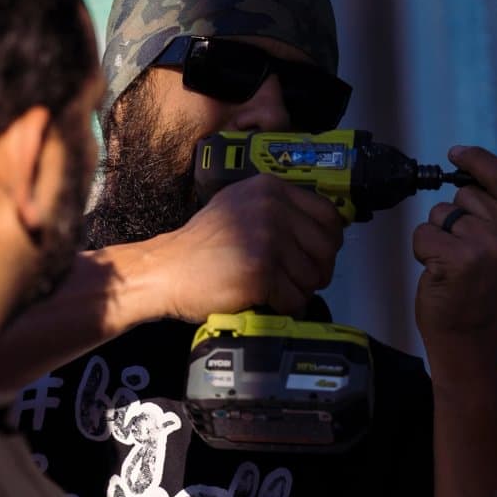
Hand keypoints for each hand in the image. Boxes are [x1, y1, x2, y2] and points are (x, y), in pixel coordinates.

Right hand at [149, 173, 343, 319]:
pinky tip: (264, 300)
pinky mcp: (261, 272)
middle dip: (316, 270)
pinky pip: (295, 300)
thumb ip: (278, 208)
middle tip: (294, 279)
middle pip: (327, 248)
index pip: (330, 215)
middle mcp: (272, 208)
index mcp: (270, 188)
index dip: (327, 241)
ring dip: (298, 291)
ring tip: (273, 289)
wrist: (166, 270)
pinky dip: (284, 308)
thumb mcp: (239, 205)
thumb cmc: (202, 244)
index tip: (314, 255)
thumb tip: (326, 226)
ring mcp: (267, 239)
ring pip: (313, 277)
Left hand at [413, 146, 496, 356]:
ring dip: (436, 236)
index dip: (477, 160)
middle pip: (464, 196)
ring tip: (451, 266)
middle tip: (462, 254)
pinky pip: (422, 233)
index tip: (457, 152)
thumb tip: (470, 180)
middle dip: (453, 219)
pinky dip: (421, 250)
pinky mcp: (458, 258)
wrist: (470, 340)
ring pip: (440, 214)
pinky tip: (437, 273)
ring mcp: (487, 247)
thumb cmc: (480, 295)